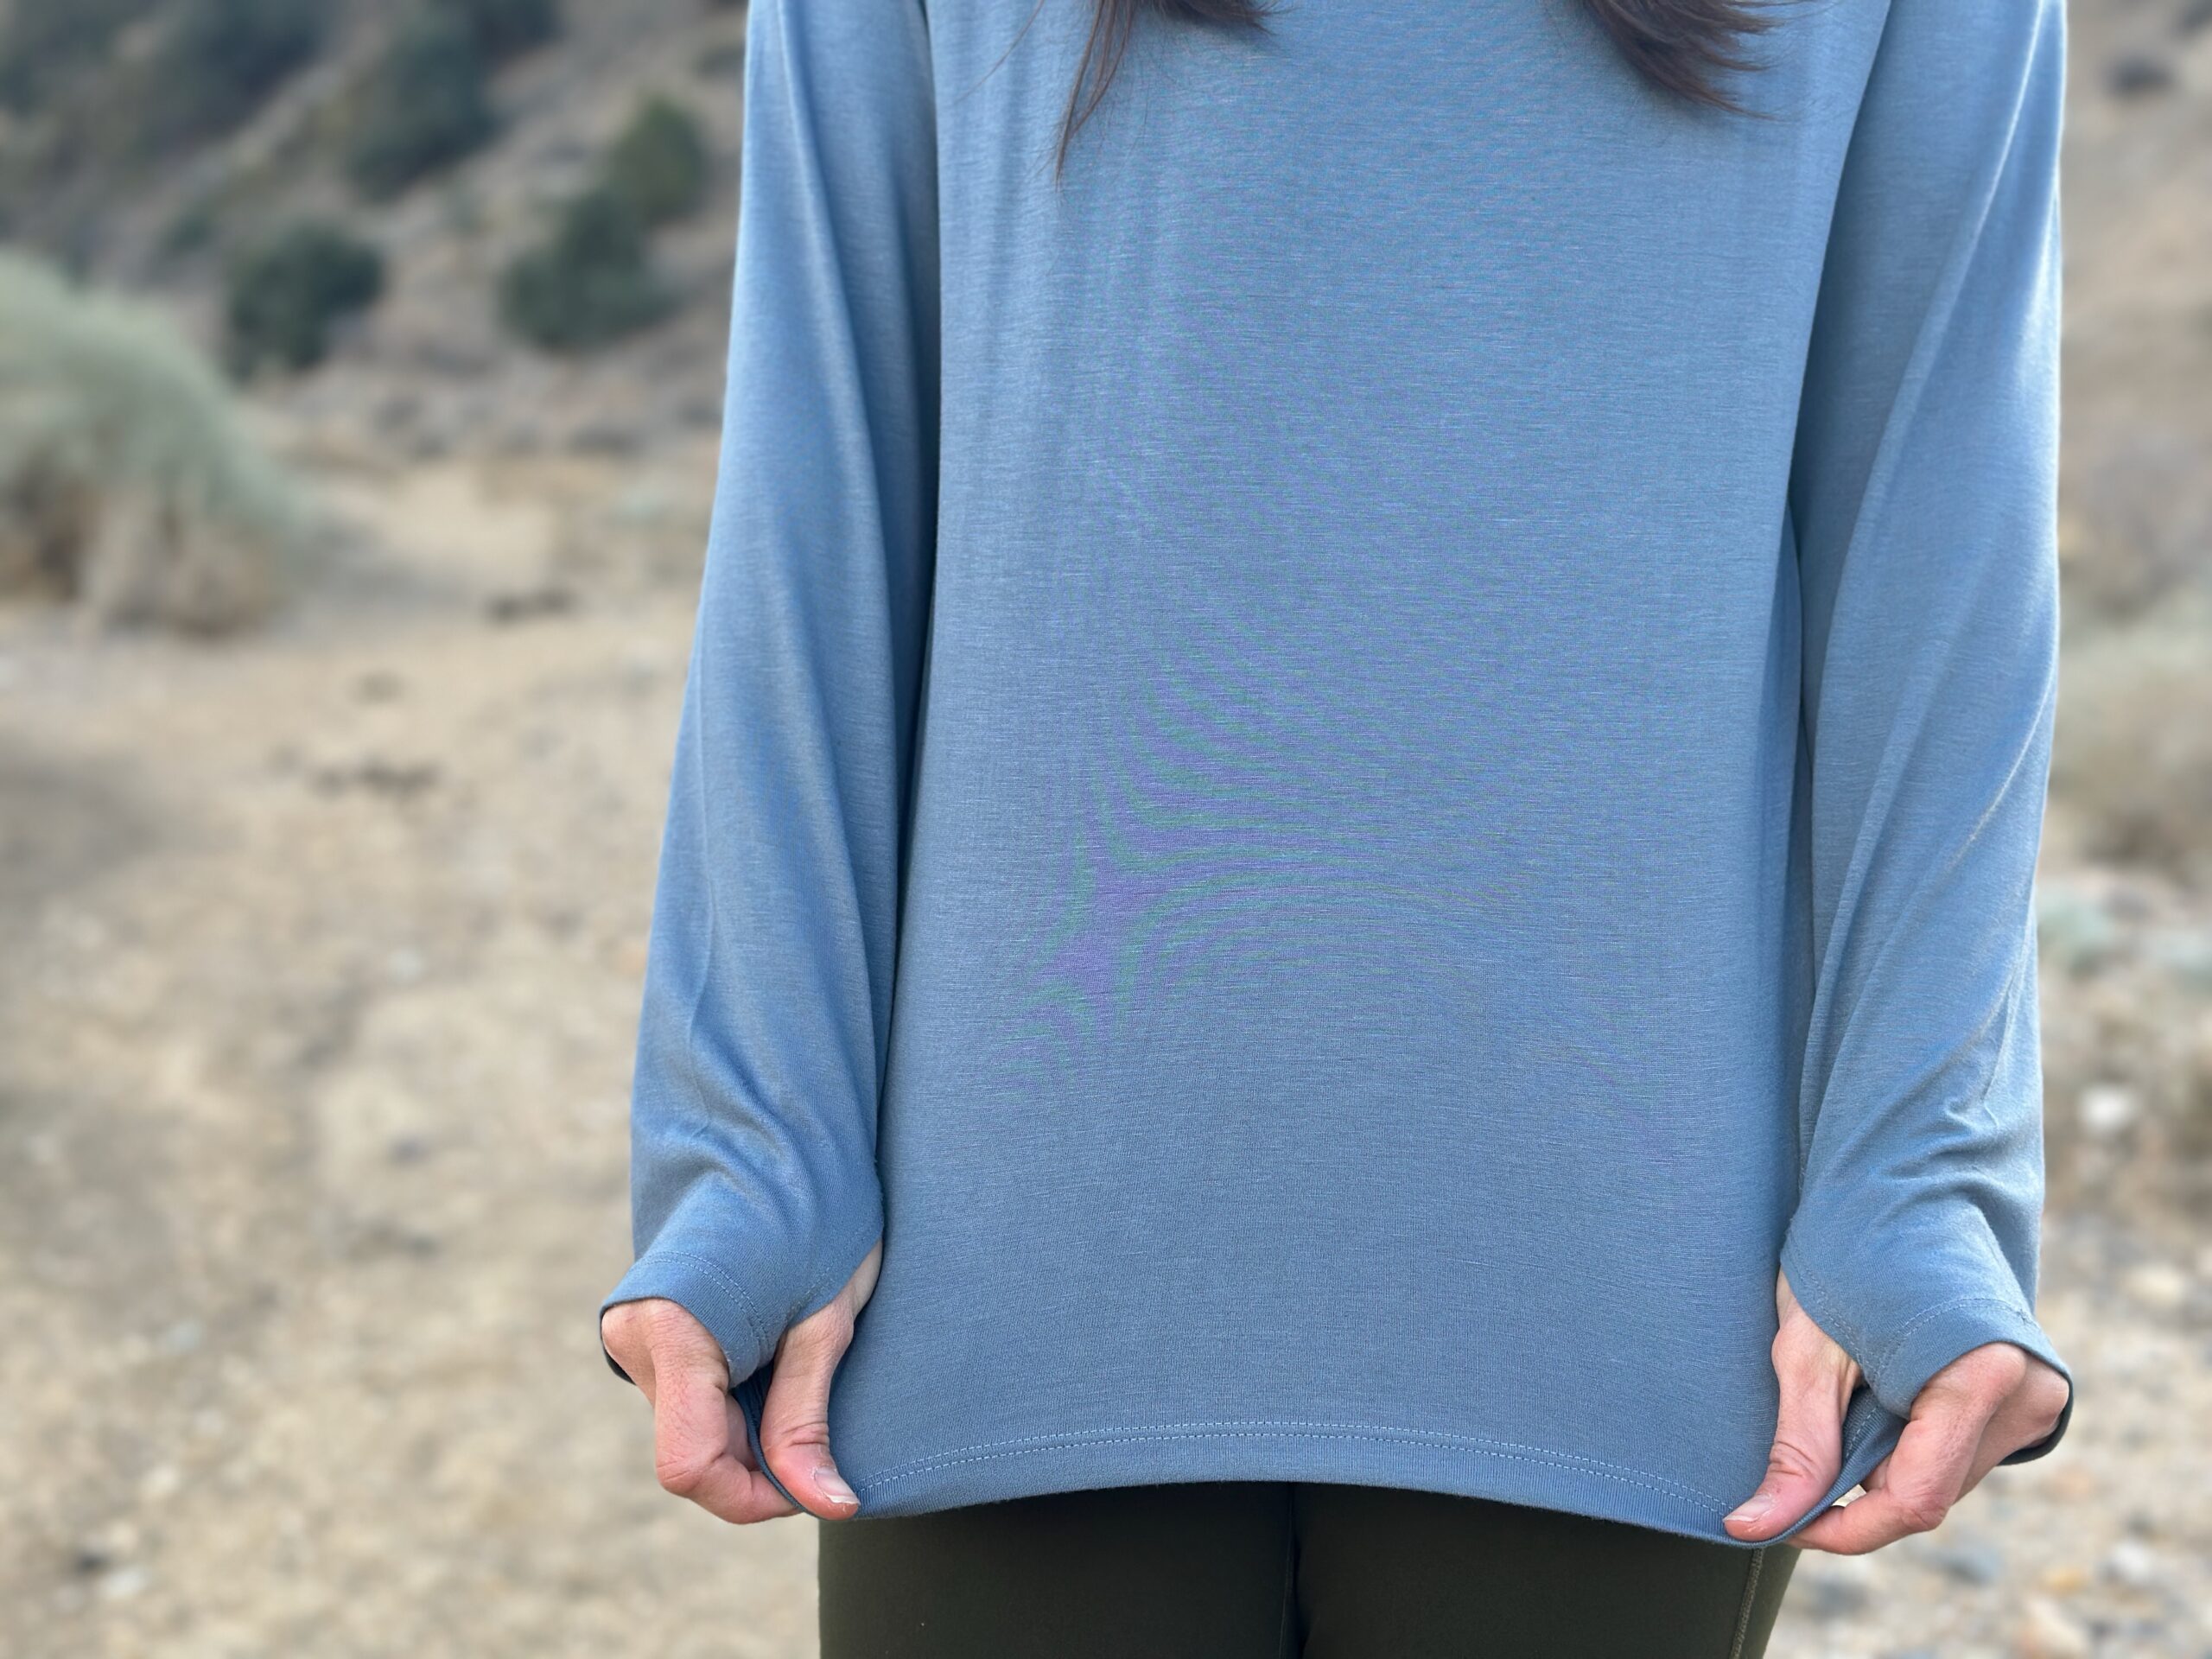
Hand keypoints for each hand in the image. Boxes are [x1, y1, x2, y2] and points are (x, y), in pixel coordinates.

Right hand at [601, 1241, 883, 1524]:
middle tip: (820, 1424)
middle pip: (692, 1451)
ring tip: (800, 1372)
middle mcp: (636, 1335)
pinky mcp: (647, 1327)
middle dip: (758, 1462)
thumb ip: (807, 1420)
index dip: (753, 1496)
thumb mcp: (824, 1324)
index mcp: (675, 1331)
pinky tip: (774, 1363)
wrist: (778, 1137)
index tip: (813, 1482)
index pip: (690, 1465)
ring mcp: (634, 1331)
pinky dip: (734, 1402)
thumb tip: (827, 1503)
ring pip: (692, 1427)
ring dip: (748, 1429)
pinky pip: (688, 1395)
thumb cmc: (813, 1215)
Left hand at [1723, 1268, 2068, 1553]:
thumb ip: (1797, 1447)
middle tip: (1813, 1415)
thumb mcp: (1808, 1350)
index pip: (1914, 1500)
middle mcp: (2028, 1391)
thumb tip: (1755, 1527)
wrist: (1904, 1186)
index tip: (1780, 1523)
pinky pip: (1959, 1448)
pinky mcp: (2032, 1394)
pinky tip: (1885, 1383)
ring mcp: (2039, 1395)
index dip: (1843, 1527)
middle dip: (1859, 1477)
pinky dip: (1911, 1436)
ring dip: (1885, 1454)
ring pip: (1943, 1474)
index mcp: (1980, 1374)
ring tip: (1854, 1381)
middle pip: (1928, 1490)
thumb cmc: (1849, 1251)